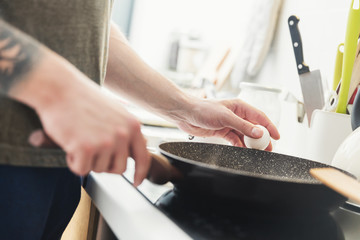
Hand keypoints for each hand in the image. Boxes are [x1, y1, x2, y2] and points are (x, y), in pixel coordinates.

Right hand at [21, 54, 149, 185]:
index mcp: (132, 125)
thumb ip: (126, 131)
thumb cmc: (84, 100)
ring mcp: (105, 142)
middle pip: (119, 169)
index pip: (143, 157)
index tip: (136, 181)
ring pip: (99, 170)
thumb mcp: (115, 112)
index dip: (140, 173)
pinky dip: (73, 162)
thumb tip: (136, 151)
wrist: (60, 88)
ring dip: (87, 160)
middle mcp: (123, 134)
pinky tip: (70, 144)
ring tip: (80, 139)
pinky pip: (81, 170)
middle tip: (92, 150)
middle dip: (105, 164)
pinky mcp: (86, 148)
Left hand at [174, 98, 279, 150]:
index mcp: (239, 106)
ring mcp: (229, 123)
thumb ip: (243, 126)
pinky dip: (239, 145)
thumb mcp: (226, 117)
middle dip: (261, 138)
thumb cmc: (203, 109)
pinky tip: (242, 150)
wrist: (186, 114)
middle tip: (268, 148)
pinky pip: (234, 139)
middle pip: (253, 127)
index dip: (269, 126)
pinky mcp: (222, 131)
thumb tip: (259, 132)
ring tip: (256, 152)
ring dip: (250, 143)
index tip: (277, 136)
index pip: (259, 117)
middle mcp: (236, 114)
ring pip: (244, 135)